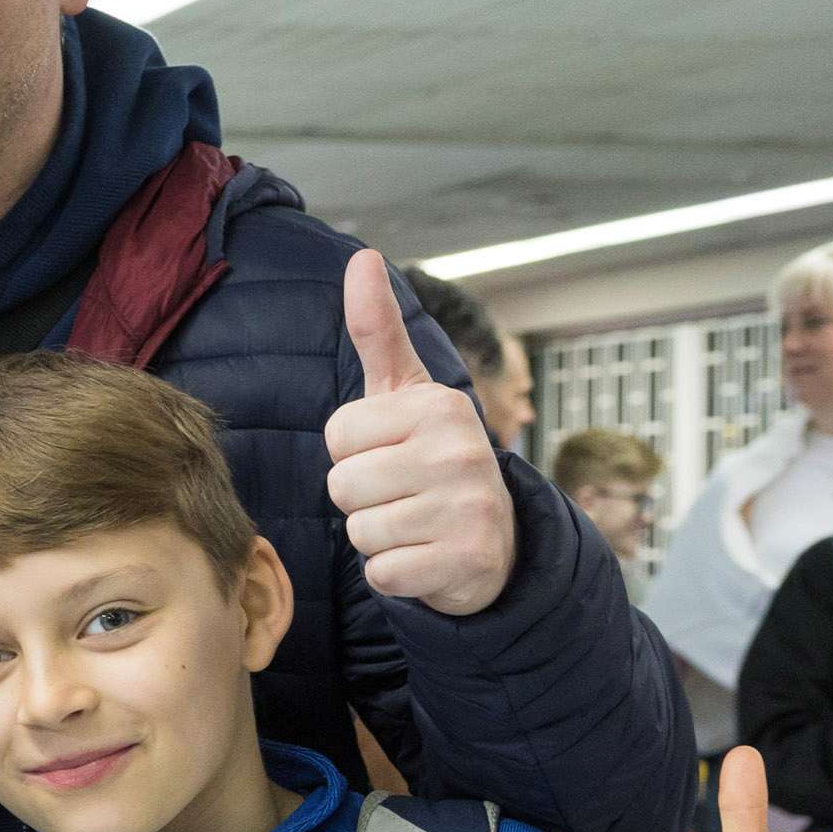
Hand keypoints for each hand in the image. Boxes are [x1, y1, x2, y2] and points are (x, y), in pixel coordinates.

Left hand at [324, 252, 517, 616]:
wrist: (495, 541)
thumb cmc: (433, 458)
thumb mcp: (408, 394)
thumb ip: (379, 331)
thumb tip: (362, 256)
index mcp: (438, 405)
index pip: (337, 436)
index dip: (353, 453)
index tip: (392, 453)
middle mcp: (460, 451)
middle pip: (343, 486)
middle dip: (362, 499)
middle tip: (405, 495)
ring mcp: (467, 508)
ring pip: (361, 532)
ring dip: (378, 537)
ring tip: (416, 524)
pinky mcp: (465, 562)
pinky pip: (383, 574)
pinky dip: (396, 574)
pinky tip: (427, 557)